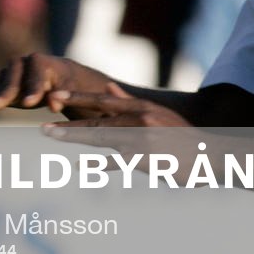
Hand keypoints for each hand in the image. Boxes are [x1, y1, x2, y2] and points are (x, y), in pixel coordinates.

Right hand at [0, 55, 115, 126]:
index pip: (35, 77)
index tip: (30, 104)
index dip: (32, 90)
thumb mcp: (70, 88)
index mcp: (38, 61)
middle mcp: (18, 65)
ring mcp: (8, 76)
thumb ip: (63, 95)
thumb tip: (55, 105)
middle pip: (9, 83)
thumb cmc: (67, 82)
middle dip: (1, 96)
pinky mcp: (3, 90)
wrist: (57, 77)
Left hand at [42, 89, 200, 168]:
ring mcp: (142, 139)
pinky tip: (78, 165)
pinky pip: (115, 161)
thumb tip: (109, 88)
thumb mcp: (158, 113)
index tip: (54, 96)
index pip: (103, 100)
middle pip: (96, 119)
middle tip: (43, 125)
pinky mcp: (145, 158)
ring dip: (74, 136)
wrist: (211, 156)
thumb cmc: (182, 136)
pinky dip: (97, 164)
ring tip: (50, 136)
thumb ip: (131, 102)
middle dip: (67, 122)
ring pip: (100, 137)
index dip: (77, 98)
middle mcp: (140, 119)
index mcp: (141, 107)